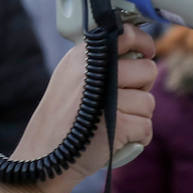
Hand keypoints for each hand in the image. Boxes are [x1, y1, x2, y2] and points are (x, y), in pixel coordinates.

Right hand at [13, 24, 156, 192]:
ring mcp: (108, 98)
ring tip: (111, 123)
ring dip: (137, 117)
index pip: (127, 34)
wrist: (44, 158)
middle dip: (141, 89)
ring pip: (149, 102)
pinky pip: (146, 127)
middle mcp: (95, 72)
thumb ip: (99, 64)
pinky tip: (117, 139)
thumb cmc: (62, 121)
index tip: (146, 52)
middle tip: (120, 101)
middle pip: (148, 70)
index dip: (144, 44)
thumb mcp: (70, 78)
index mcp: (83, 57)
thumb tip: (137, 56)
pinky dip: (137, 138)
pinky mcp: (118, 124)